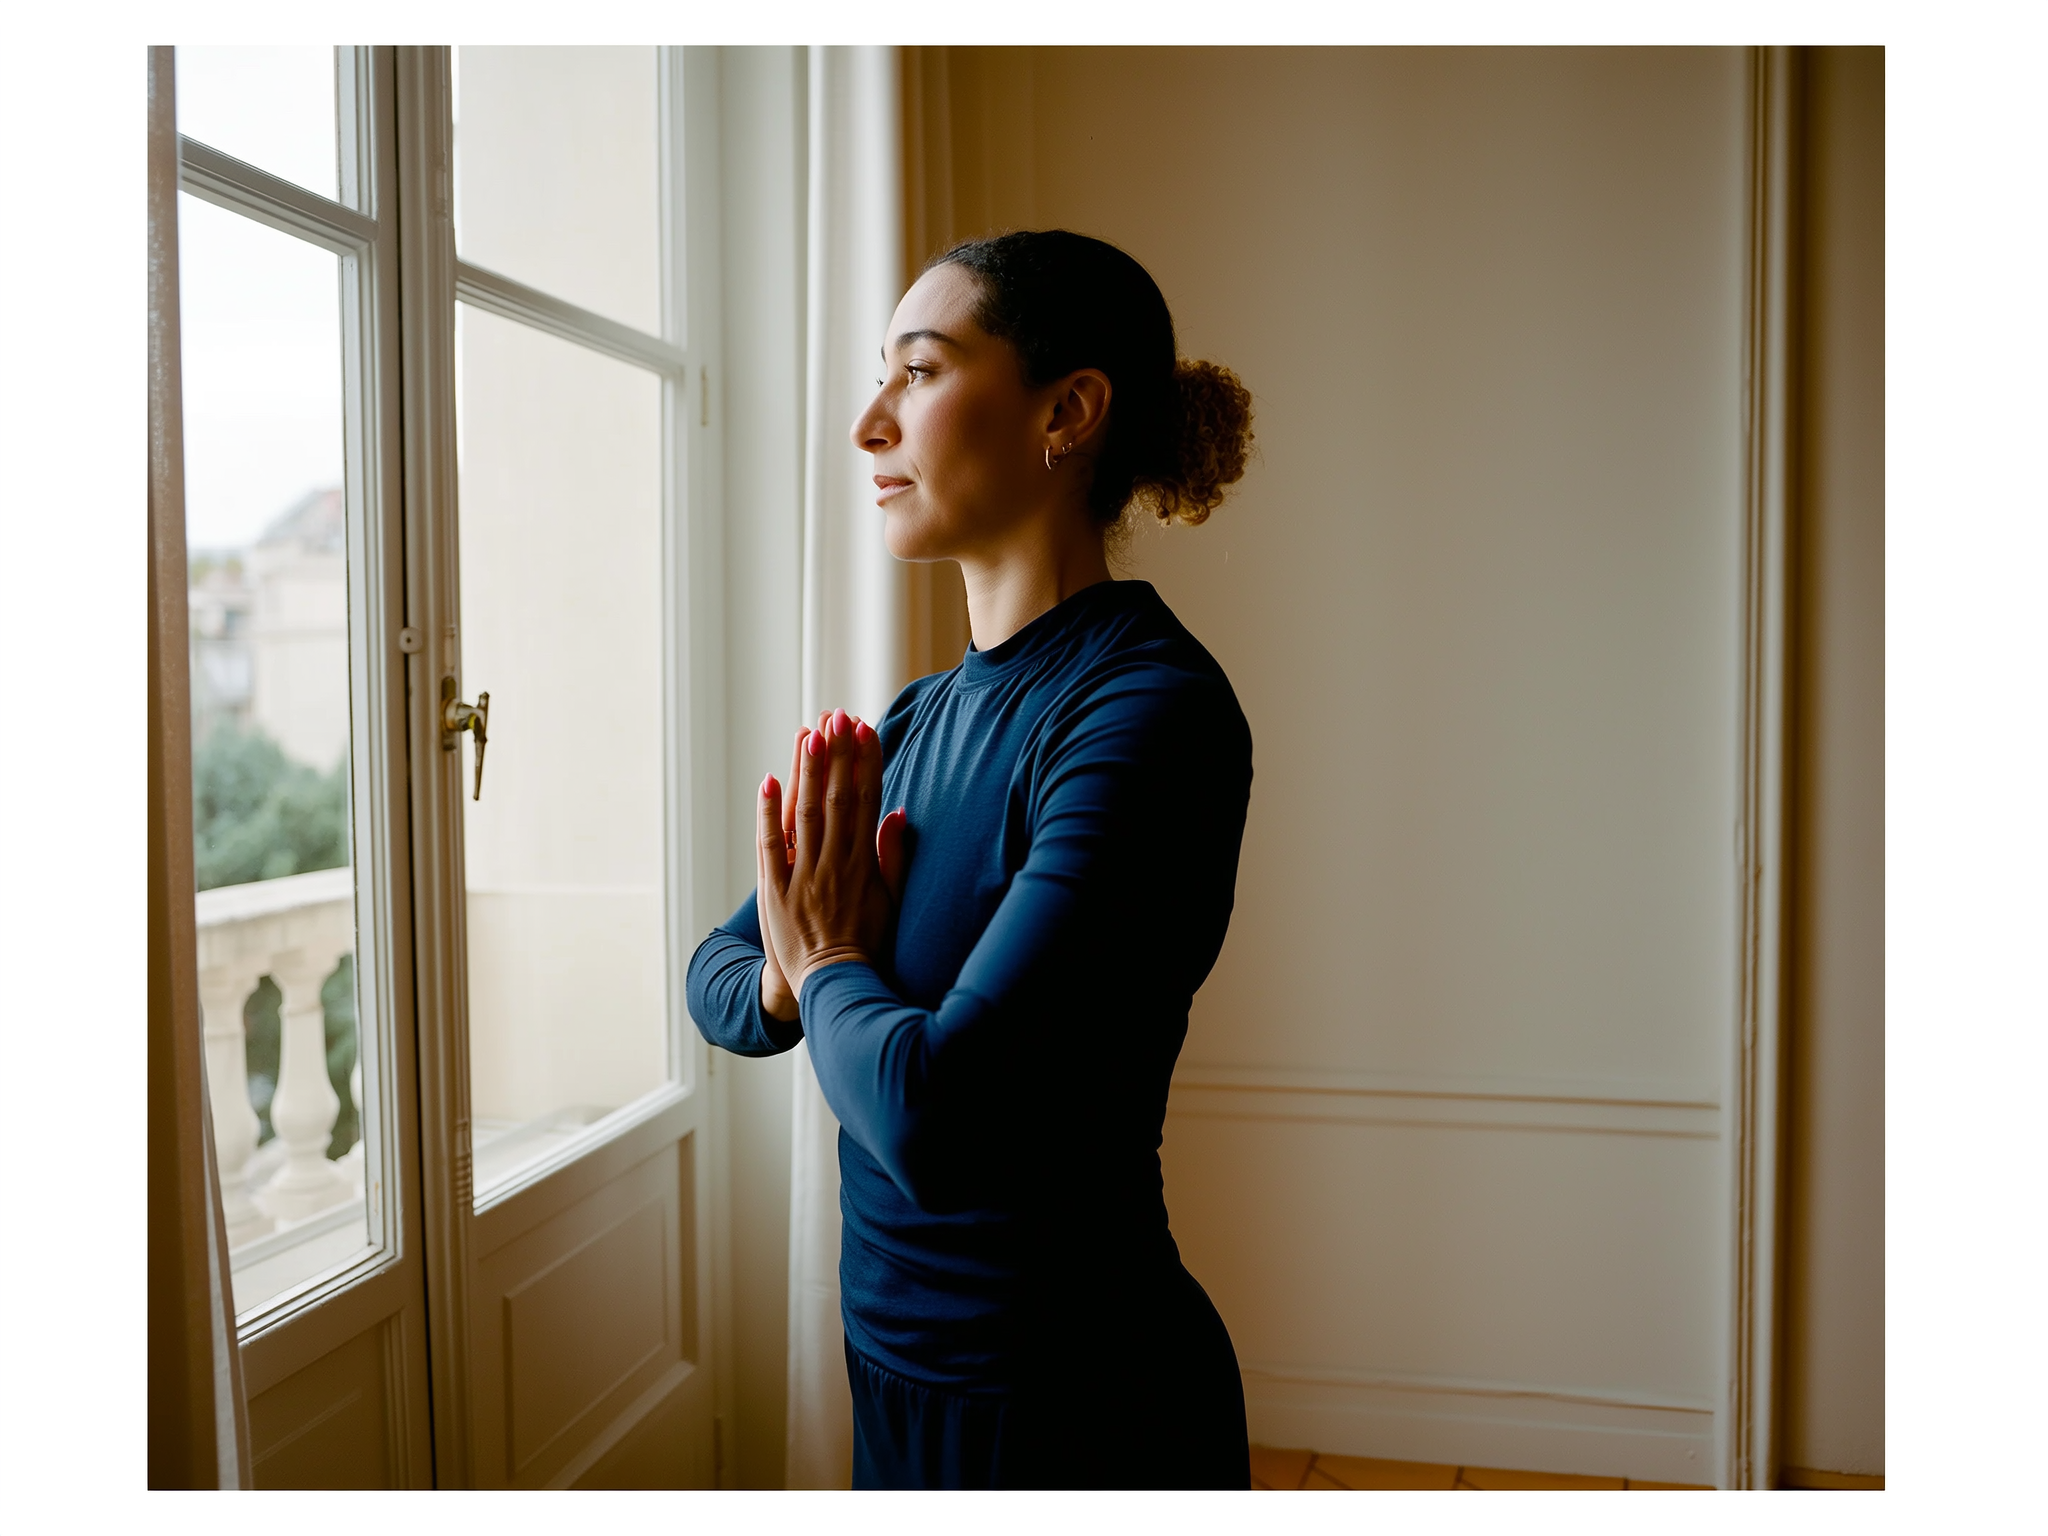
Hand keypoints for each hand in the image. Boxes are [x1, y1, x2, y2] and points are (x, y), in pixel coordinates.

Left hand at [757, 708, 907, 999]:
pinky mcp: (774, 892)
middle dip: (838, 756)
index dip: (867, 764)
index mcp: (864, 866)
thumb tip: (899, 814)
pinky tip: (768, 779)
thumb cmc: (866, 944)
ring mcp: (803, 877)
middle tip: (838, 717)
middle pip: (838, 800)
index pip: (868, 804)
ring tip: (810, 733)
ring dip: (808, 772)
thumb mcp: (890, 902)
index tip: (867, 730)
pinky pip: (769, 846)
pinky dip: (767, 812)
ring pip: (805, 815)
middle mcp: (834, 866)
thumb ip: (894, 856)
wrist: (833, 987)